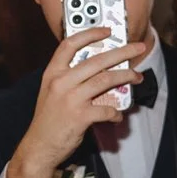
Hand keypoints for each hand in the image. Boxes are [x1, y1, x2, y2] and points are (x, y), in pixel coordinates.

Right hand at [4, 33, 149, 177]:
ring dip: (126, 76)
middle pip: (97, 60)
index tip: (107, 31)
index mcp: (52, 73)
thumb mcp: (52, 92)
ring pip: (106, 80)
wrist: (39, 146)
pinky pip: (107, 109)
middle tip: (138, 47)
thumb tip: (99, 69)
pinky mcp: (80, 116)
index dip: (90, 34)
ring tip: (137, 76)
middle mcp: (61, 82)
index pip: (70, 44)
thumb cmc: (48, 120)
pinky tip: (117, 115)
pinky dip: (116, 112)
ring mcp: (71, 99)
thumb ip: (69, 78)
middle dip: (122, 51)